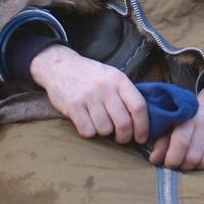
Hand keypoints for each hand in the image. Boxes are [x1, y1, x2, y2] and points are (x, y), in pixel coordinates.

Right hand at [29, 47, 150, 144]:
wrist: (60, 66)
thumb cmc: (90, 75)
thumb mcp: (112, 76)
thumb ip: (126, 94)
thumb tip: (143, 120)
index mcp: (119, 79)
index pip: (139, 106)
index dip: (143, 126)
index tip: (142, 137)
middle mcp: (105, 87)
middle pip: (123, 122)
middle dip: (124, 136)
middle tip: (121, 138)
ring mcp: (88, 96)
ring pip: (105, 129)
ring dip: (104, 132)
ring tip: (100, 124)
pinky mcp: (73, 106)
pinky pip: (87, 131)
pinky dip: (89, 132)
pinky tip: (87, 122)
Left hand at [149, 84, 203, 170]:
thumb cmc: (195, 113)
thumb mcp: (177, 120)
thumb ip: (164, 140)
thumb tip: (154, 160)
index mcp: (191, 115)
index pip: (181, 141)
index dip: (172, 158)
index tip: (168, 164)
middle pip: (193, 156)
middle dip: (183, 166)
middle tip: (179, 166)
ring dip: (196, 169)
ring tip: (191, 165)